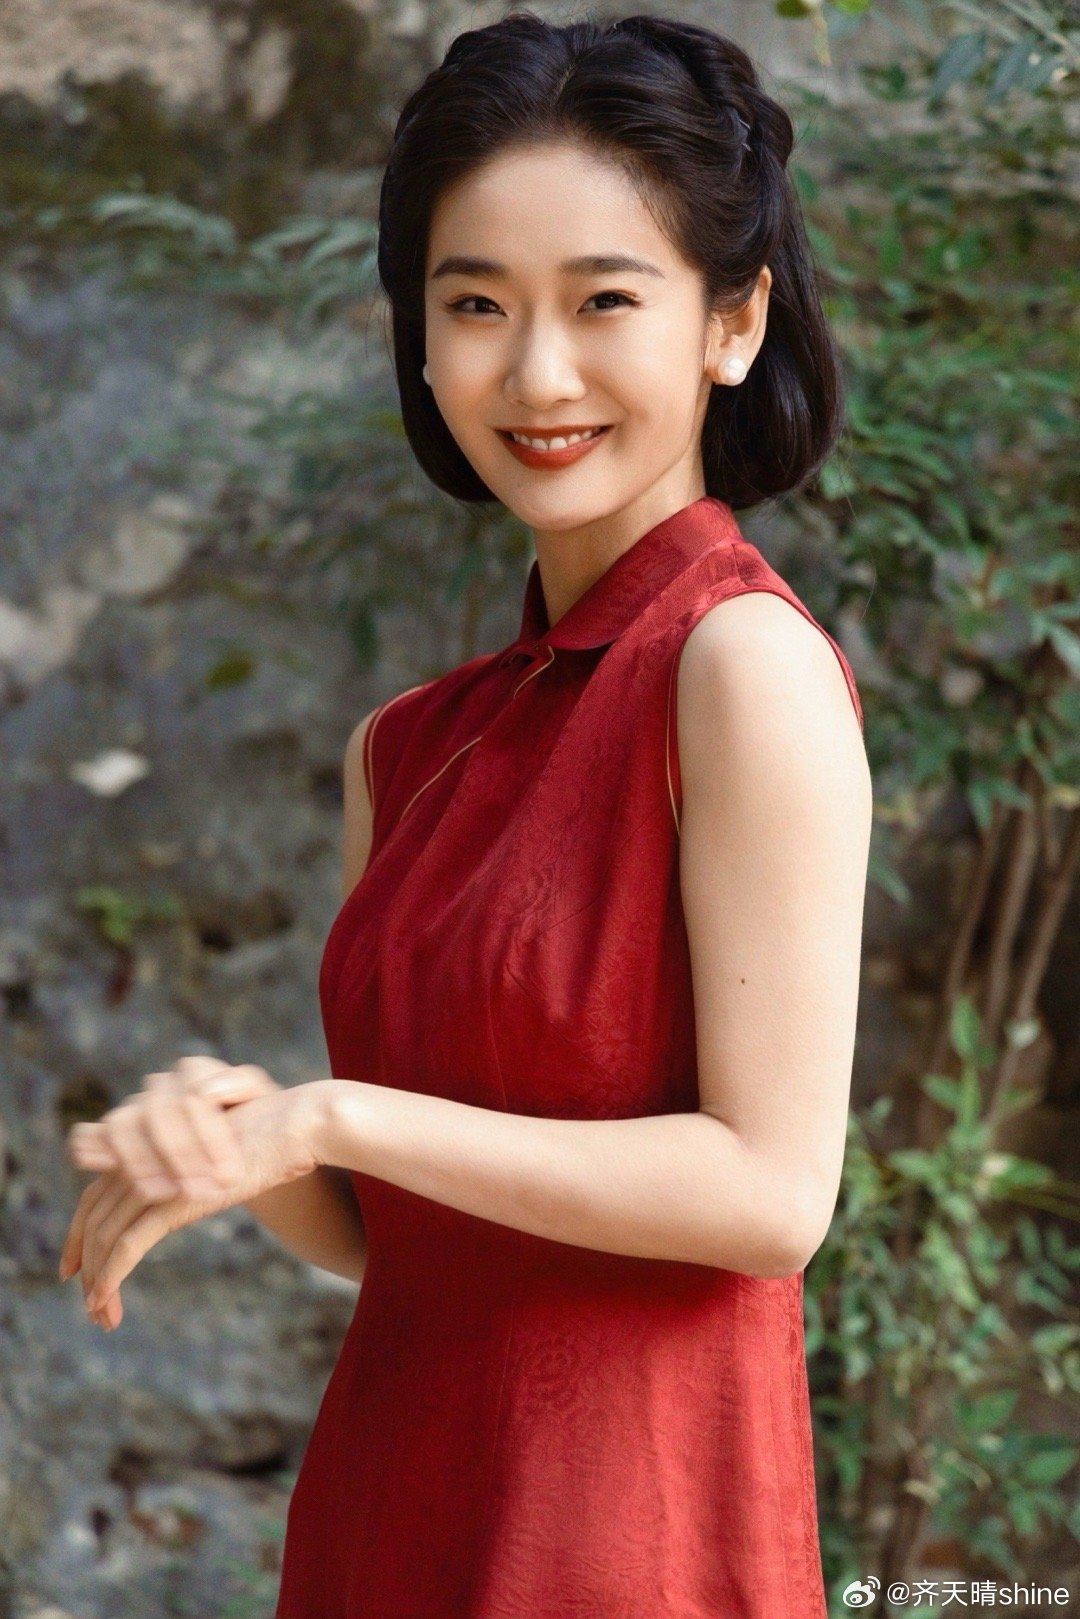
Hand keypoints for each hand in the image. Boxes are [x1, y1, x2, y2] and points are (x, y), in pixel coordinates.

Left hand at [60, 1060, 323, 1327]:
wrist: (293, 1125)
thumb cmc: (262, 1141)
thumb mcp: (216, 1161)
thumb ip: (188, 1175)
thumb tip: (172, 1201)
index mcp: (150, 1148)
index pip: (97, 1194)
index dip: (80, 1233)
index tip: (74, 1269)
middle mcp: (145, 1160)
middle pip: (95, 1216)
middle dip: (85, 1263)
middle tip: (90, 1304)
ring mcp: (159, 1178)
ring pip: (107, 1235)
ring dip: (98, 1280)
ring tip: (101, 1315)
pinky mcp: (177, 1199)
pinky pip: (130, 1244)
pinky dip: (111, 1276)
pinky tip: (106, 1301)